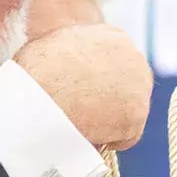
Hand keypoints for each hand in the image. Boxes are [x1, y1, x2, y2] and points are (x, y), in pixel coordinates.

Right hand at [14, 23, 153, 151]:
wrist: (42, 96)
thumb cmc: (37, 71)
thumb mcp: (55, 45)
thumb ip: (75, 52)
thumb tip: (69, 64)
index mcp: (113, 35)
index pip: (118, 61)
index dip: (102, 80)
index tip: (88, 92)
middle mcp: (133, 57)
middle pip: (129, 85)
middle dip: (112, 100)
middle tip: (86, 112)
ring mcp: (139, 87)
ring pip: (129, 111)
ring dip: (110, 121)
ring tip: (83, 125)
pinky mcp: (137, 116)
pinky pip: (126, 136)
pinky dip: (110, 141)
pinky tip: (90, 136)